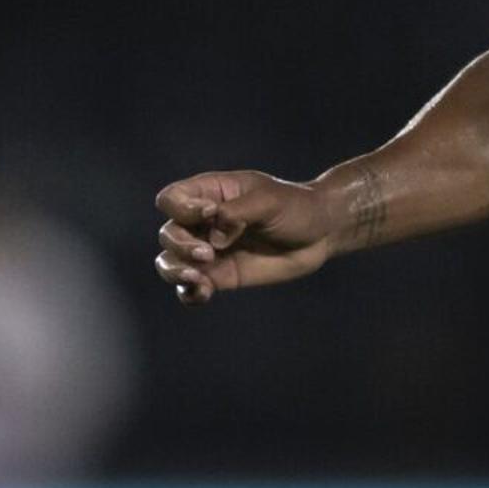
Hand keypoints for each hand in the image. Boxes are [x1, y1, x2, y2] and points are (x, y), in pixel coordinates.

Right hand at [153, 169, 357, 301]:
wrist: (320, 234)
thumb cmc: (295, 207)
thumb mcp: (269, 201)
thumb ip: (237, 213)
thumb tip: (213, 238)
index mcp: (209, 194)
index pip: (172, 199)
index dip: (181, 209)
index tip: (210, 214)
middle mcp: (202, 223)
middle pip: (168, 233)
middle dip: (181, 245)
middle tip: (209, 253)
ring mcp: (209, 251)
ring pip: (170, 262)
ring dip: (177, 271)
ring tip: (198, 279)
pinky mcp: (220, 276)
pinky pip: (190, 288)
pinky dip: (189, 293)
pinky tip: (203, 293)